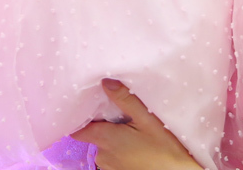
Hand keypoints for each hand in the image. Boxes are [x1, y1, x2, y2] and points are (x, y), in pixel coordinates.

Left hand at [72, 80, 201, 169]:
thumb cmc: (164, 149)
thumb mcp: (147, 119)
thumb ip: (125, 99)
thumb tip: (105, 81)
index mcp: (105, 139)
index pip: (78, 130)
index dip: (80, 118)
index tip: (89, 106)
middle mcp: (102, 155)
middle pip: (93, 136)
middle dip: (104, 124)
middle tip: (120, 113)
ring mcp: (111, 167)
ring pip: (105, 147)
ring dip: (114, 138)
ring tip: (131, 129)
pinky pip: (114, 157)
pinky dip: (121, 149)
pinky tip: (137, 144)